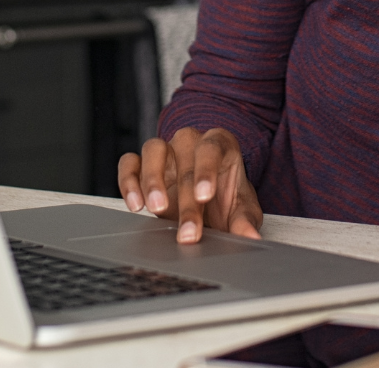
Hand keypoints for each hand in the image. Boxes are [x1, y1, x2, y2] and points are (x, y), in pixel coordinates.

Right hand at [116, 127, 262, 243]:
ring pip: (153, 150)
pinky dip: (128, 181)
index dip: (207, 171)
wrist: (207, 198)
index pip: (212, 149)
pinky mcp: (141, 163)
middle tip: (188, 232)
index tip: (205, 196)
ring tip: (156, 209)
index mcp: (219, 144)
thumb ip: (244, 221)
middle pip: (185, 163)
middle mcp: (190, 141)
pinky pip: (129, 163)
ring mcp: (165, 150)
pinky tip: (136, 204)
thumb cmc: (226, 196)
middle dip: (186, 202)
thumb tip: (250, 237)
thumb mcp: (241, 208)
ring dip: (152, 180)